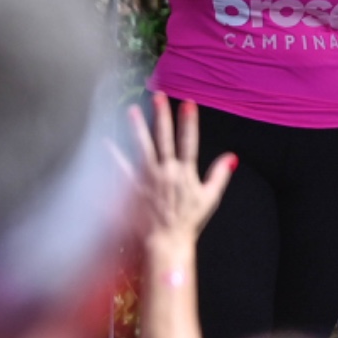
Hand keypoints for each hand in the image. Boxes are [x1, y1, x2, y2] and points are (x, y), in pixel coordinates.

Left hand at [123, 93, 234, 250]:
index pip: (188, 141)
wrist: (167, 240)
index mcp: (185, 172)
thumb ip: (219, 175)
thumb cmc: (189, 221)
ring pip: (142, 147)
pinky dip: (113, 154)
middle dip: (162, 115)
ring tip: (132, 110)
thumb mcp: (210, 197)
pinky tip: (106, 140)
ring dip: (137, 127)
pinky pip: (121, 168)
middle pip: (164, 138)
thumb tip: (231, 157)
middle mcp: (166, 171)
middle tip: (158, 97)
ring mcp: (147, 178)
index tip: (188, 103)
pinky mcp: (132, 187)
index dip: (189, 121)